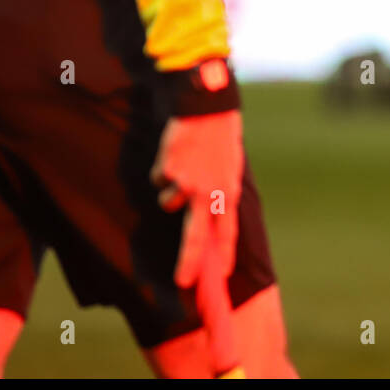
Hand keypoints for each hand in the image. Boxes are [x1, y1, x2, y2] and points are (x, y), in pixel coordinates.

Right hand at [150, 110, 243, 287]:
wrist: (208, 108)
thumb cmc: (221, 138)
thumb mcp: (230, 168)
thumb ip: (220, 192)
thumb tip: (212, 217)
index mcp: (227, 193)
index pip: (227, 231)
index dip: (225, 253)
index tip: (225, 273)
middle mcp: (208, 194)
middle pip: (196, 237)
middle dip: (189, 262)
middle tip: (182, 282)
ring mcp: (186, 184)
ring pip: (167, 202)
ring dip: (170, 190)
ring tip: (183, 165)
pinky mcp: (168, 172)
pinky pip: (158, 179)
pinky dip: (163, 169)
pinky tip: (175, 152)